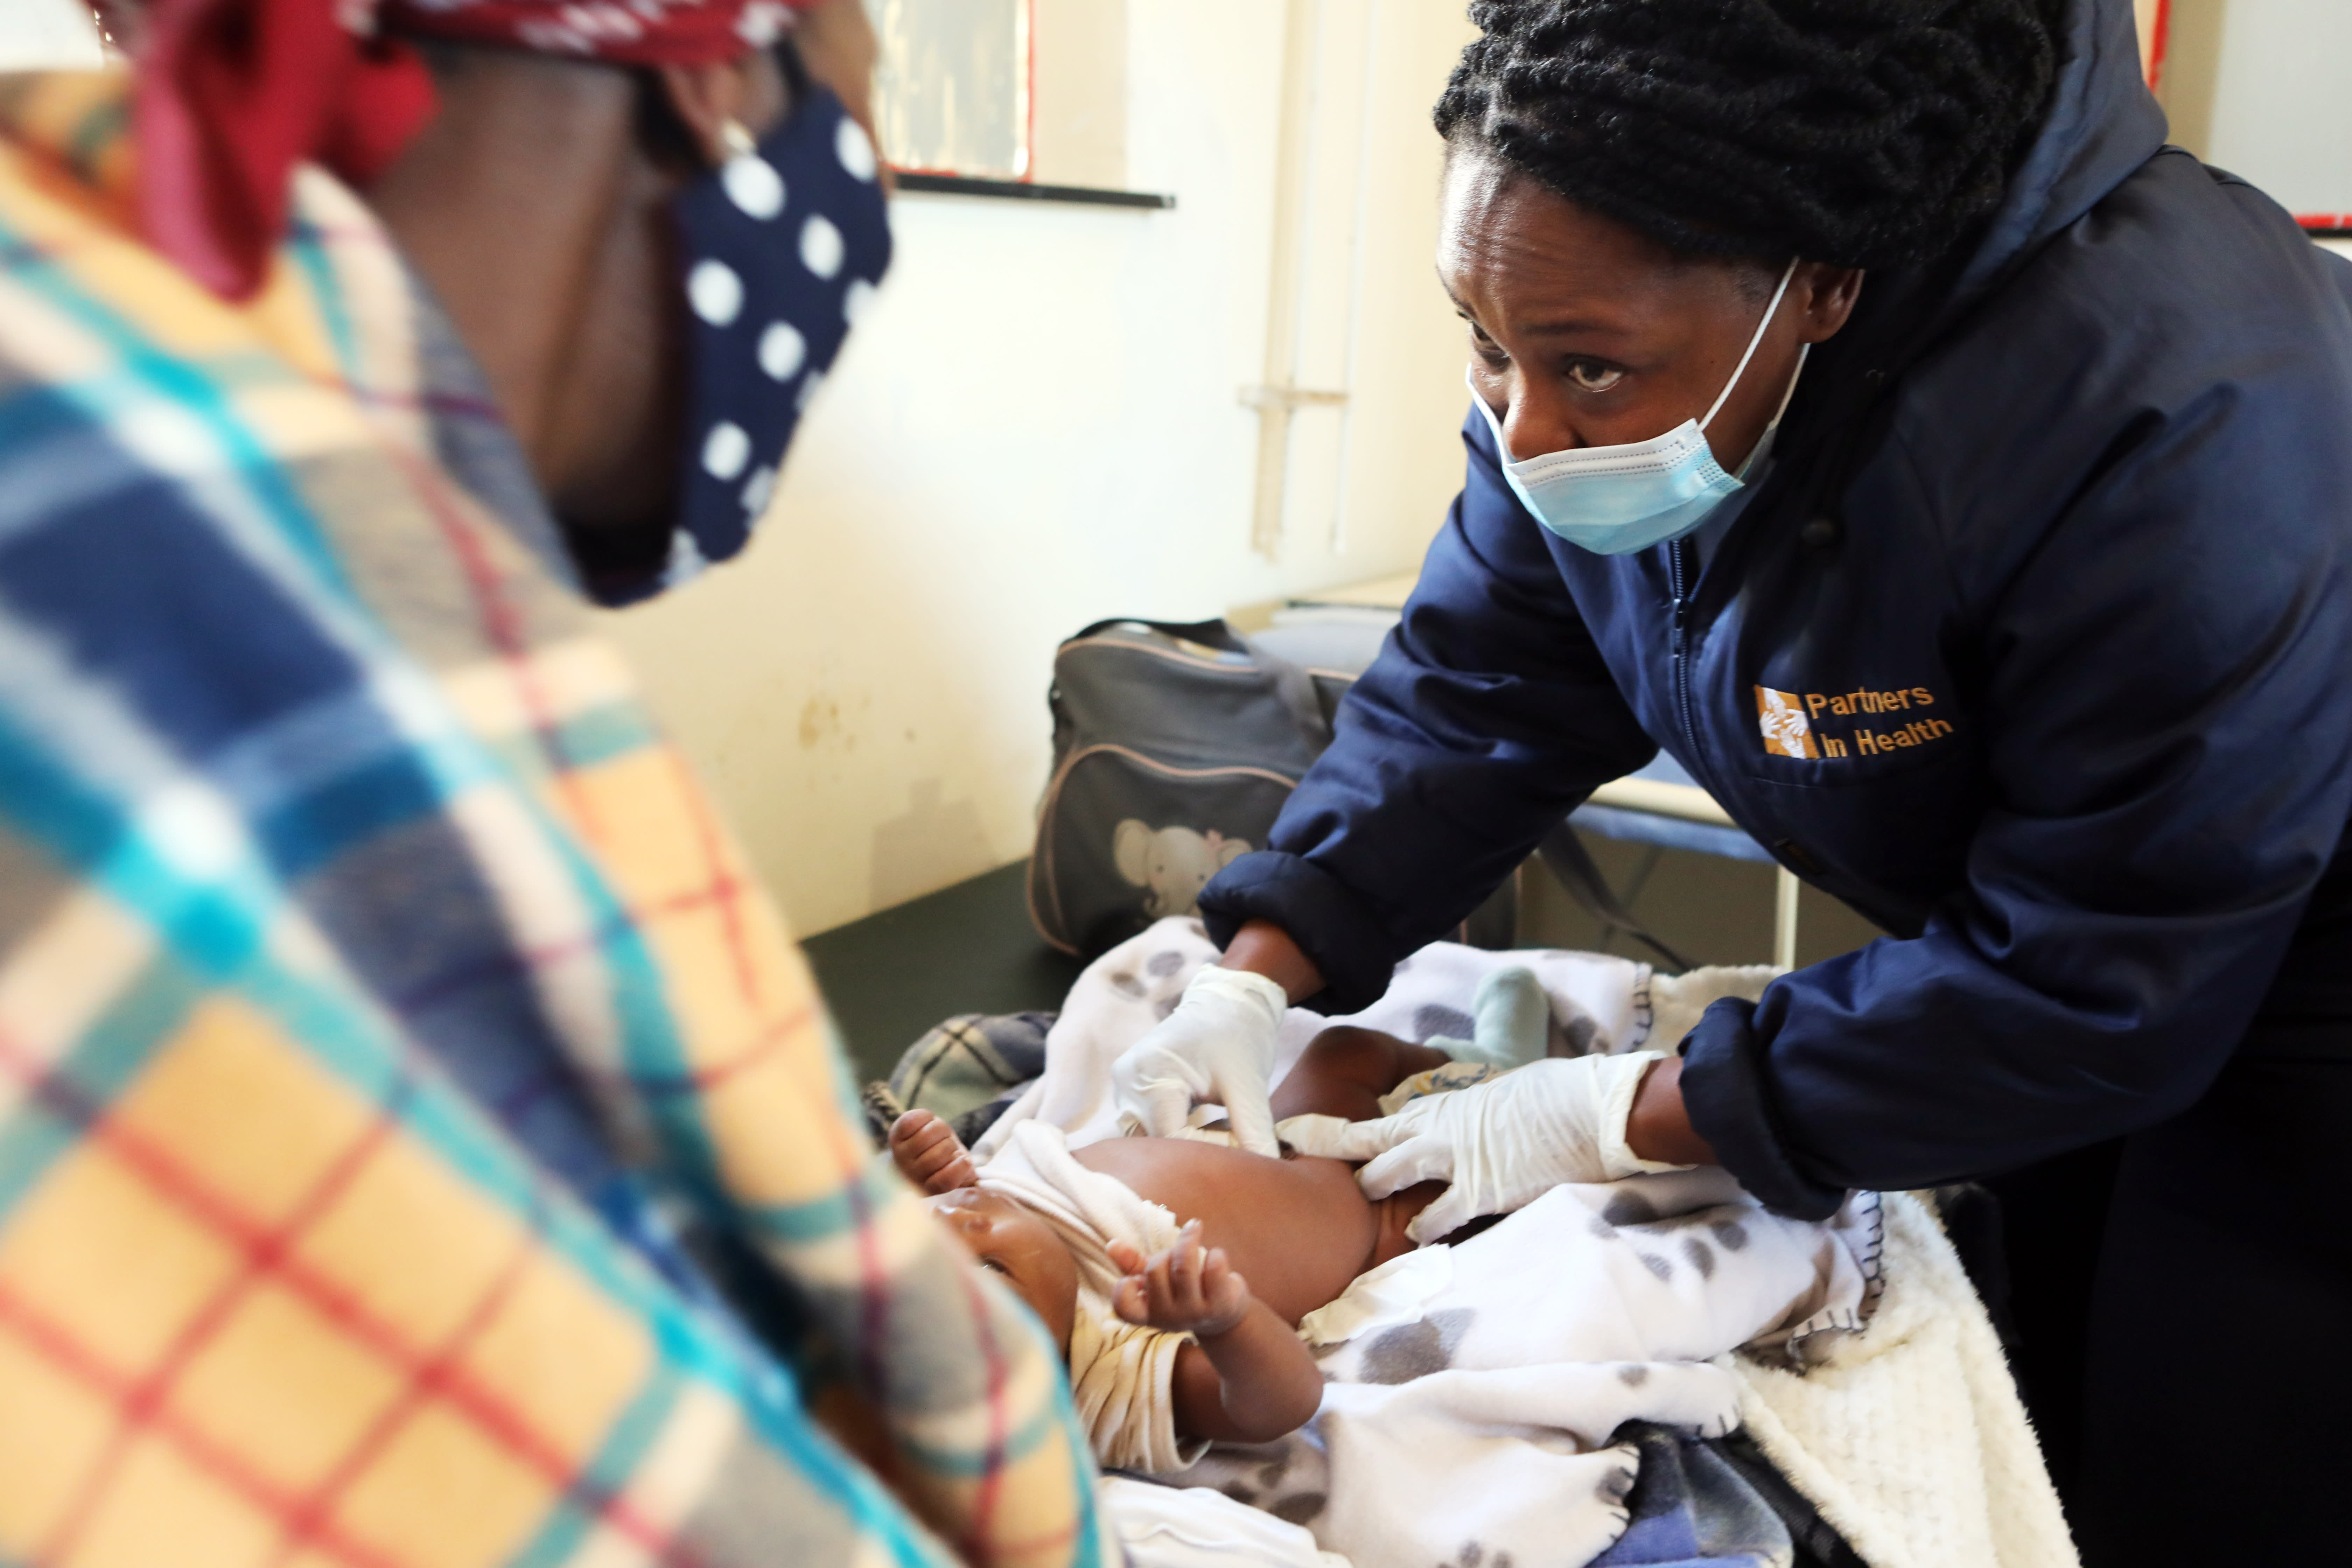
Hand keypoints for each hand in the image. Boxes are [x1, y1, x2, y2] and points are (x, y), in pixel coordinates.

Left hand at [888, 1109, 976, 1194]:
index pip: (944, 1182)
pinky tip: (927, 1123)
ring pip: (927, 1135)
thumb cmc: (944, 1164)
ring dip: (941, 1130)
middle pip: (938, 1154)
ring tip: (939, 1136)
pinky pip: (912, 1121)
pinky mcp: (895, 1135)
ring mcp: (901, 1155)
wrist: (918, 1154)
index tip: (964, 1161)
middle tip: (948, 1147)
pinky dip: (925, 1117)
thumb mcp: (959, 1173)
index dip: (958, 1169)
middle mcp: (911, 1175)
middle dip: (950, 1146)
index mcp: (929, 1189)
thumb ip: (965, 1173)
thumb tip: (964, 1163)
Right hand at [1108, 1222, 1251, 1336]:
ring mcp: (1195, 1313)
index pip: (1124, 1307)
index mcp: (1149, 1313)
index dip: (1123, 1287)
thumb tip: (1111, 1245)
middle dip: (1166, 1252)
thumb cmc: (1184, 1292)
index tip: (1136, 1279)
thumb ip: (1132, 1265)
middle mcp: (1169, 1317)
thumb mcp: (1158, 1283)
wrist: (1224, 1318)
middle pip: (1156, 1270)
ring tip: (1194, 1230)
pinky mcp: (1220, 1305)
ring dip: (1188, 1240)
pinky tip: (1217, 1255)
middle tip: (1176, 1253)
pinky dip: (1216, 1253)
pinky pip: (1214, 1267)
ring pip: (1183, 1265)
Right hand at [1109, 966, 1288, 1155]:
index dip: (1208, 1149)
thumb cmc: (1238, 1036)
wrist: (1227, 1001)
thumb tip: (1268, 1169)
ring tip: (1222, 1131)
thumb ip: (1253, 1130)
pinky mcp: (1132, 1088)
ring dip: (1185, 1144)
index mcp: (1151, 1072)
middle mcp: (1128, 1081)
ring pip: (1151, 1138)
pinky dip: (1176, 1131)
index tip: (1242, 1144)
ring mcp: (1125, 1085)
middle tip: (1235, 1144)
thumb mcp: (1249, 1084)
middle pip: (1157, 1141)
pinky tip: (1205, 1124)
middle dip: (1197, 1150)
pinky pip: (1149, 1124)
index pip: (1172, 1136)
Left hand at [1283, 1052, 1686, 1242]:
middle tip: (1315, 1181)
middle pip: (1366, 1142)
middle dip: (1340, 1162)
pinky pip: (1438, 1214)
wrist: (1587, 1108)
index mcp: (1441, 1108)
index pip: (1373, 1123)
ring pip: (1390, 1172)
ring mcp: (1454, 1157)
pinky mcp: (1480, 1188)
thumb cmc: (1552, 1097)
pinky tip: (1416, 1236)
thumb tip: (1469, 1134)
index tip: (1293, 1137)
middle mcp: (1436, 1129)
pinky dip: (1424, 1227)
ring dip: (1377, 1190)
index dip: (1331, 1133)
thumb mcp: (1498, 1102)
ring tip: (1368, 1208)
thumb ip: (1469, 1122)